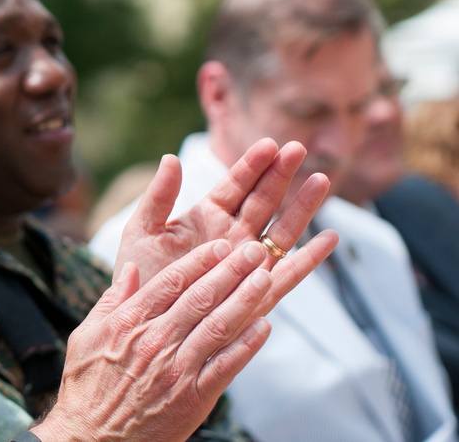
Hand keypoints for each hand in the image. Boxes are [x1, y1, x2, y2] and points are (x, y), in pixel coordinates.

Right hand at [32, 240, 275, 441]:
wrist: (93, 440)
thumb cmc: (87, 387)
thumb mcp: (85, 336)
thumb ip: (110, 300)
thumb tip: (129, 269)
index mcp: (128, 322)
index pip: (171, 281)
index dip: (200, 260)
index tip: (220, 246)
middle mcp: (155, 341)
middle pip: (200, 297)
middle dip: (231, 270)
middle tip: (253, 251)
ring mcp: (176, 369)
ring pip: (219, 326)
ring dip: (245, 299)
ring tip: (265, 277)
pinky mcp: (194, 398)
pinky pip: (227, 366)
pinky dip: (248, 345)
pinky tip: (264, 326)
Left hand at [113, 138, 331, 286]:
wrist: (144, 324)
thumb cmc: (139, 276)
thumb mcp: (143, 232)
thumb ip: (158, 197)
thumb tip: (171, 158)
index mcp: (206, 217)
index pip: (234, 185)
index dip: (251, 165)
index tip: (269, 145)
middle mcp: (232, 237)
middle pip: (264, 201)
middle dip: (281, 175)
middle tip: (298, 149)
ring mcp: (247, 263)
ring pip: (282, 230)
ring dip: (303, 206)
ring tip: (321, 179)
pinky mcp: (256, 292)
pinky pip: (288, 274)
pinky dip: (310, 258)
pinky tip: (331, 238)